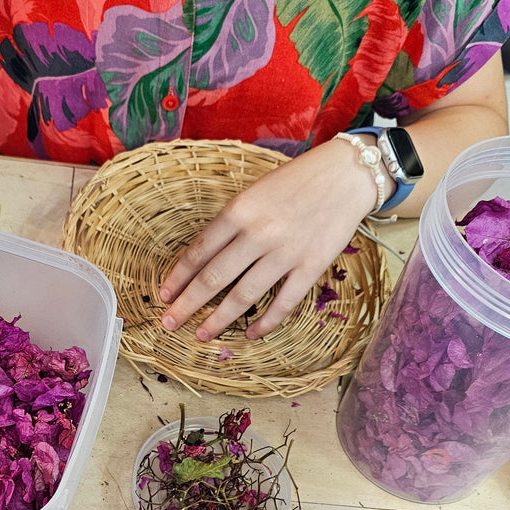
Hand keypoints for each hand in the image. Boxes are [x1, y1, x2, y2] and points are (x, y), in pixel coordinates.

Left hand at [158, 139, 378, 339]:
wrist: (345, 175)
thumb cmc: (294, 182)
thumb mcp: (253, 193)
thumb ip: (230, 224)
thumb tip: (203, 259)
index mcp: (239, 211)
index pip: (199, 252)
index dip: (178, 277)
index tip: (164, 295)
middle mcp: (258, 234)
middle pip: (213, 279)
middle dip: (187, 305)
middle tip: (169, 323)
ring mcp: (286, 253)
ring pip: (243, 296)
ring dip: (218, 320)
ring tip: (200, 334)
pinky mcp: (311, 267)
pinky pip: (283, 303)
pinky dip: (265, 323)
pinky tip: (250, 333)